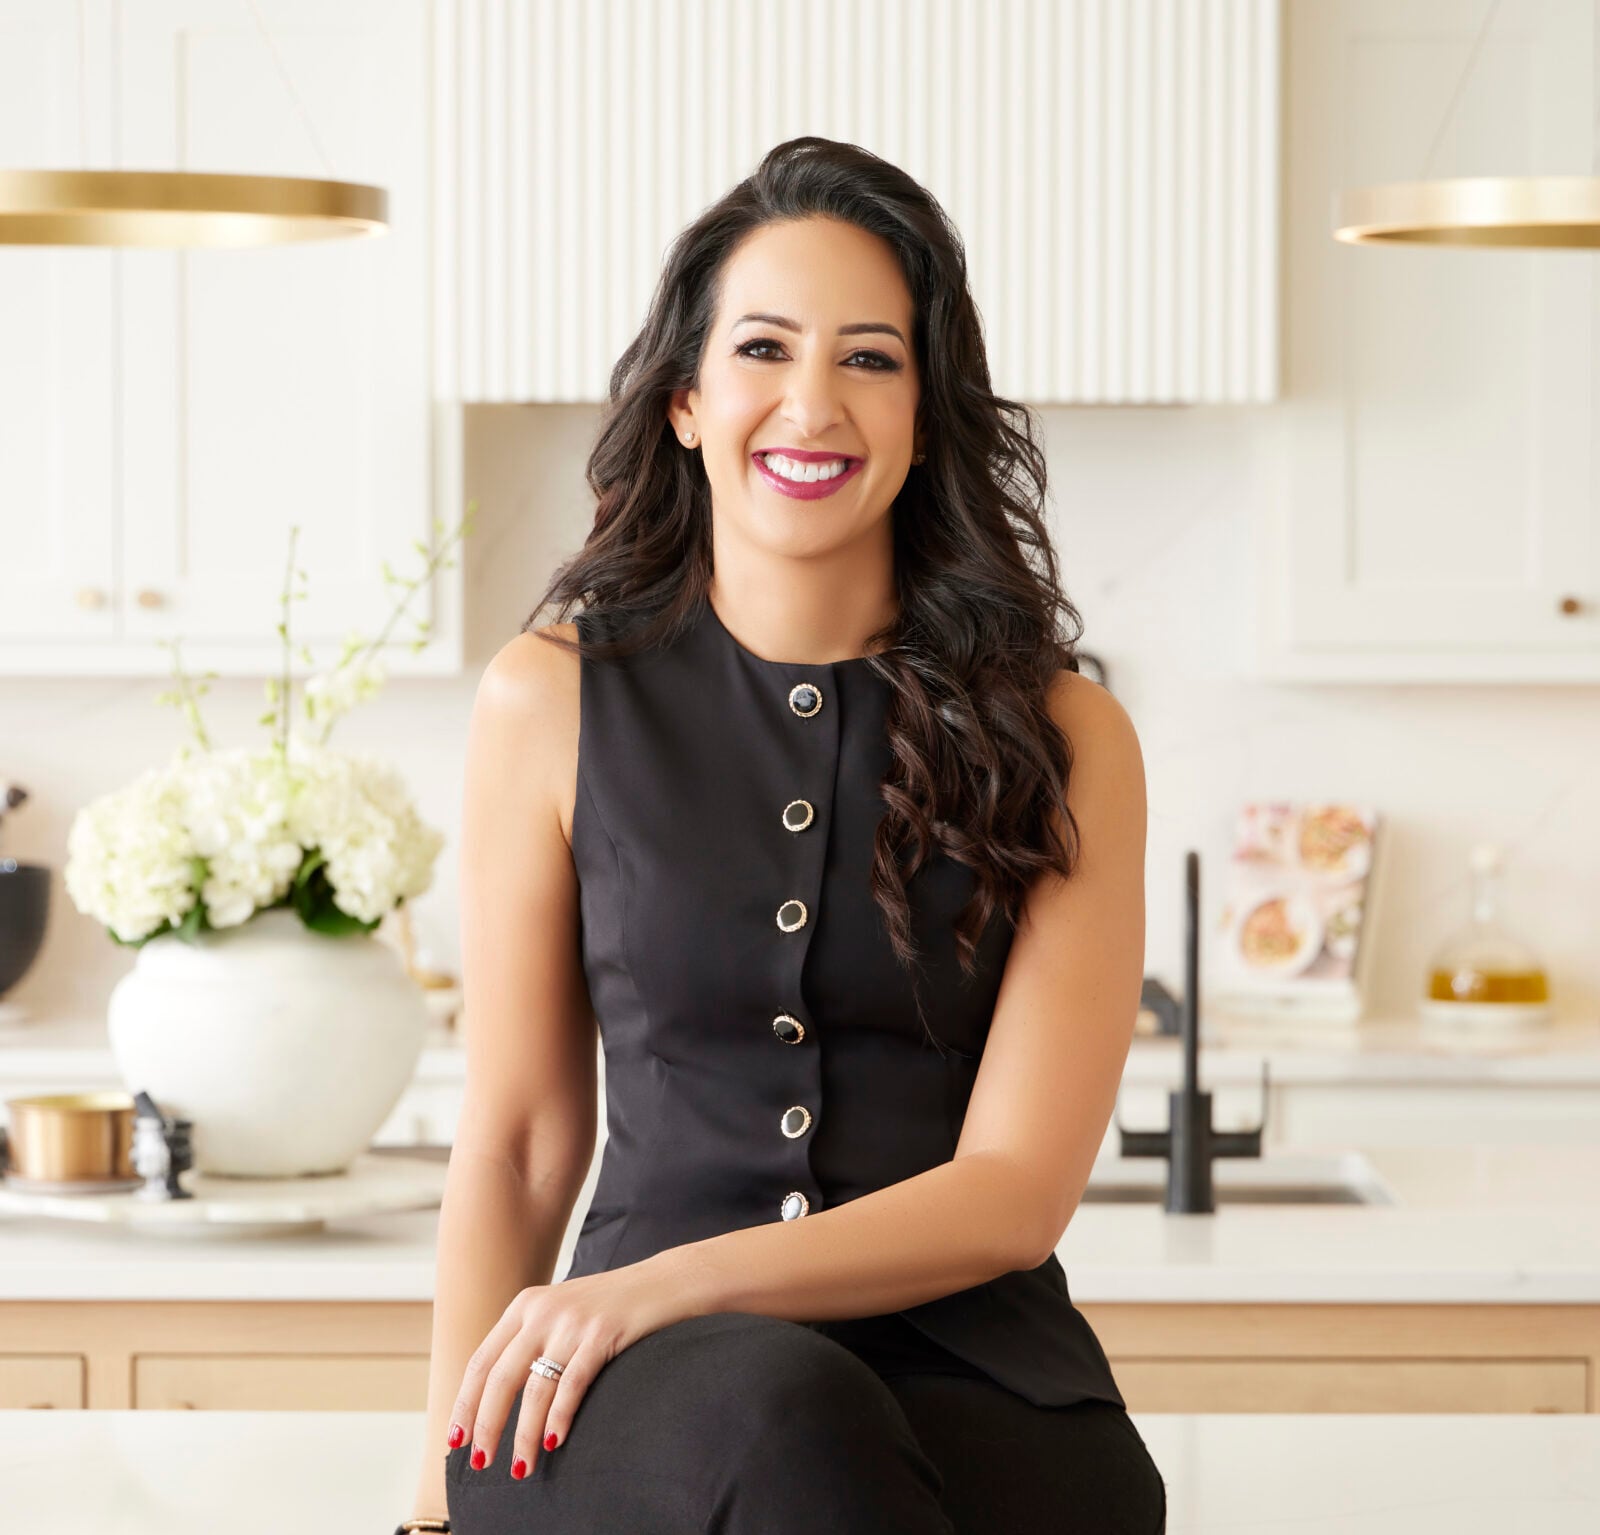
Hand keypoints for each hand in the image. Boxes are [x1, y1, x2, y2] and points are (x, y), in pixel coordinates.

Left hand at [448, 1259, 683, 1478]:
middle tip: (480, 1462)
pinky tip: (554, 1443)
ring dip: (523, 1435)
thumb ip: (532, 1339)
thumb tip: (497, 1395)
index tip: (456, 1439)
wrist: (667, 1281)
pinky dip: (558, 1418)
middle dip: (487, 1426)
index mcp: (525, 1305)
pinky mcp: (603, 1333)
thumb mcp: (563, 1312)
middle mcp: (542, 1310)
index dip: (465, 1403)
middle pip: (500, 1378)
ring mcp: (573, 1321)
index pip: (482, 1360)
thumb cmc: (614, 1307)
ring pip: (534, 1389)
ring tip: (521, 1467)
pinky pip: (572, 1384)